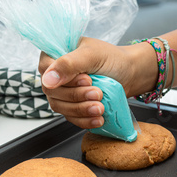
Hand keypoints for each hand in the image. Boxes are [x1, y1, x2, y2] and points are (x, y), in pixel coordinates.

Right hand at [38, 37, 154, 128]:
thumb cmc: (112, 59)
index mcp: (55, 55)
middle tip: (98, 94)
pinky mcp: (73, 107)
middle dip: (77, 96)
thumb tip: (47, 80)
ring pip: (62, 108)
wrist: (130, 74)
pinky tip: (98, 119)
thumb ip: (68, 64)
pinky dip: (85, 121)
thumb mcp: (91, 55)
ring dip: (81, 110)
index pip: (46, 70)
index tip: (87, 80)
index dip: (64, 79)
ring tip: (100, 108)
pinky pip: (72, 118)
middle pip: (54, 92)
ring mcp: (63, 93)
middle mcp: (56, 75)